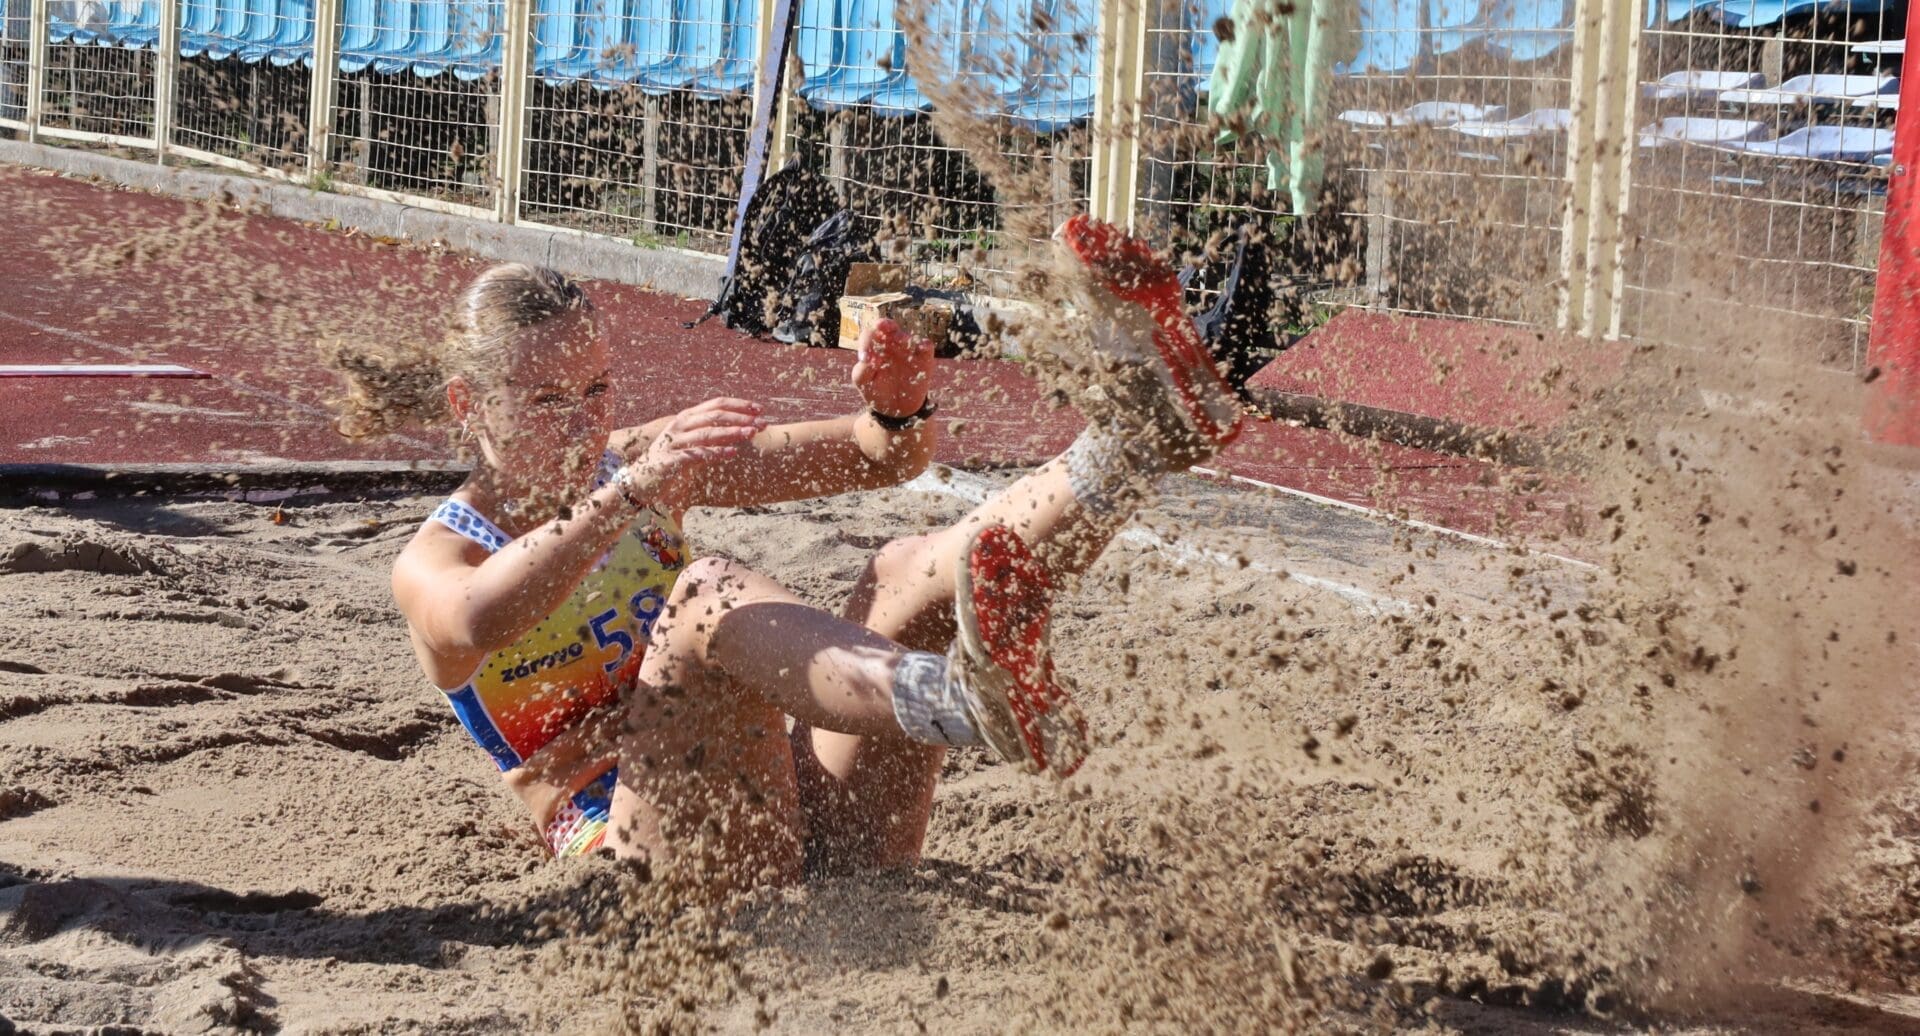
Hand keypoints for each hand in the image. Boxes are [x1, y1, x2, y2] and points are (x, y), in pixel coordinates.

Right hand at [617, 397, 764, 511]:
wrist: (641, 481)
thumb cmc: (671, 461)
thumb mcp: (692, 444)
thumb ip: (711, 435)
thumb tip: (741, 429)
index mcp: (687, 417)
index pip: (716, 404)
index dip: (739, 404)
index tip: (760, 409)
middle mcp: (680, 425)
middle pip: (714, 415)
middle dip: (740, 417)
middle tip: (762, 423)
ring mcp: (674, 442)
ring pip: (706, 432)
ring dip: (731, 432)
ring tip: (750, 434)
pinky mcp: (670, 460)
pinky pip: (696, 454)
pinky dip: (715, 452)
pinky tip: (731, 453)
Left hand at [852, 318, 934, 419]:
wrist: (895, 409)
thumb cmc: (876, 391)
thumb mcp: (863, 382)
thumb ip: (862, 370)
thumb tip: (869, 360)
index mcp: (875, 346)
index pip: (870, 335)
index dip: (866, 341)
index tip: (864, 358)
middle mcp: (891, 344)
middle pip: (889, 326)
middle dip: (885, 324)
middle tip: (882, 326)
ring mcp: (908, 350)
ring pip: (907, 336)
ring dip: (903, 336)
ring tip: (899, 341)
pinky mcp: (923, 359)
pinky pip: (926, 346)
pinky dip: (924, 345)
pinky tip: (921, 347)